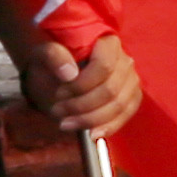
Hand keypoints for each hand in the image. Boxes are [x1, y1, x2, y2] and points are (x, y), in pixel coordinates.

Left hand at [17, 26, 142, 138]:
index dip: (82, 85)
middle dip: (82, 106)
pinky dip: (110, 126)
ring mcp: (131, 79)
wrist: (60, 72)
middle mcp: (125, 59)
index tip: (59, 94)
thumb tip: (69, 74)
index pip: (104, 66)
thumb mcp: (45, 53)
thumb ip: (54, 56)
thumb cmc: (54, 61)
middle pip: (111, 89)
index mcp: (107, 42)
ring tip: (67, 123)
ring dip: (91, 118)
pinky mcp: (132, 96)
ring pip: (120, 105)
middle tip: (57, 111)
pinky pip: (127, 113)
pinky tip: (93, 134)